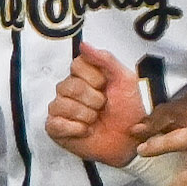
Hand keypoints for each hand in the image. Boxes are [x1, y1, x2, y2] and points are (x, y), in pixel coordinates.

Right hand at [44, 43, 147, 167]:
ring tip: (95, 121)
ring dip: (87, 116)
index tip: (106, 87)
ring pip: (63, 105)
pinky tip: (86, 131)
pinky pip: (57, 123)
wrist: (131, 140)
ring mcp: (60, 109)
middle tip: (103, 107)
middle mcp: (68, 90)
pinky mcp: (55, 128)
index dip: (95, 78)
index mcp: (83, 76)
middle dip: (93, 100)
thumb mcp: (125, 80)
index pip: (76, 65)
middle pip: (70, 86)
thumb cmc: (128, 111)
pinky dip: (76, 129)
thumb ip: (106, 59)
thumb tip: (84, 44)